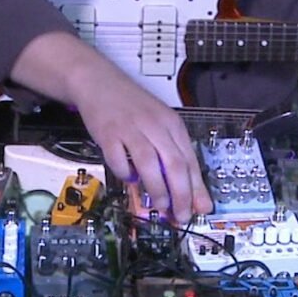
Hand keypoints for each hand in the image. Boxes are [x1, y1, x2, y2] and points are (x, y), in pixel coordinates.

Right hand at [73, 79, 212, 223]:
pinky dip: (125, 174)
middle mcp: (154, 125)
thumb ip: (171, 154)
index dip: (196, 189)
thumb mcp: (158, 124)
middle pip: (174, 164)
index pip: (190, 160)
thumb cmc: (131, 106)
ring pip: (150, 164)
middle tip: (180, 215)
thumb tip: (187, 189)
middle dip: (180, 195)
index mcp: (171, 123)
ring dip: (157, 190)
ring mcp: (130, 129)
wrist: (99, 81)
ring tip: (160, 206)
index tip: (199, 209)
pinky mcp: (108, 134)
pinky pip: (119, 160)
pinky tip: (129, 178)